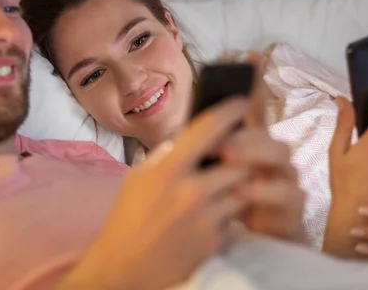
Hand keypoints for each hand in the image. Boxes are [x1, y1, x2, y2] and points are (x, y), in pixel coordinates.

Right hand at [57, 97, 249, 289]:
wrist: (124, 266)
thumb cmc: (128, 215)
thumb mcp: (139, 176)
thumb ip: (168, 154)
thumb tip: (193, 136)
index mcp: (168, 169)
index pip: (210, 128)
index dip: (231, 110)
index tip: (241, 102)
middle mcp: (191, 191)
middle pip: (239, 159)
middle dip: (242, 153)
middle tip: (240, 150)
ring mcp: (206, 217)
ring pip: (243, 187)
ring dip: (239, 182)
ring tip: (226, 181)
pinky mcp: (215, 240)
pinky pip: (235, 215)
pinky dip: (229, 209)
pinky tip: (212, 211)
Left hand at [217, 59, 304, 241]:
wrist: (253, 240)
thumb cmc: (228, 201)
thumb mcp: (213, 174)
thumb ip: (206, 150)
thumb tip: (183, 130)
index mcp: (251, 142)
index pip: (253, 108)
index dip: (252, 83)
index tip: (248, 57)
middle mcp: (271, 153)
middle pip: (266, 131)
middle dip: (242, 132)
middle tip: (217, 140)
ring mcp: (285, 176)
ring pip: (280, 154)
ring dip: (252, 154)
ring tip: (226, 158)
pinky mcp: (293, 203)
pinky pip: (285, 193)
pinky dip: (262, 191)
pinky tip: (241, 191)